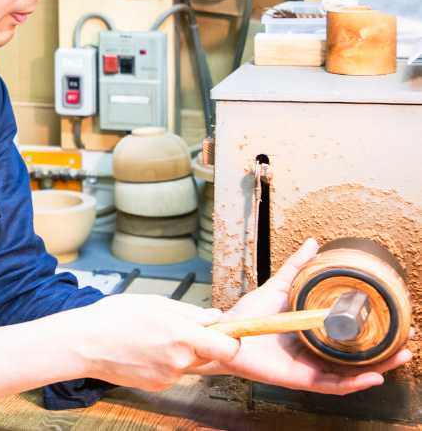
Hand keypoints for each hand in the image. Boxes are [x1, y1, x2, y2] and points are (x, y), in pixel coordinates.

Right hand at [63, 293, 240, 391]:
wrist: (83, 344)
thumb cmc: (112, 318)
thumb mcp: (152, 302)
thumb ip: (189, 311)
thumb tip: (214, 317)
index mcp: (181, 336)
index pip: (228, 348)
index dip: (231, 339)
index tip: (225, 331)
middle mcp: (179, 360)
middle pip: (209, 354)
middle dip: (199, 341)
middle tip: (175, 327)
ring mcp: (168, 376)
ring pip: (188, 362)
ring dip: (179, 350)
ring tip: (151, 336)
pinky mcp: (157, 385)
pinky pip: (173, 371)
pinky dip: (164, 361)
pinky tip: (143, 349)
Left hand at [195, 238, 412, 393]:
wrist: (225, 332)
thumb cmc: (250, 314)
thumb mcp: (278, 287)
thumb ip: (296, 268)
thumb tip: (314, 243)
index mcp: (315, 332)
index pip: (352, 335)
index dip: (376, 330)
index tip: (397, 320)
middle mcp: (317, 351)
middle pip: (358, 357)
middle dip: (385, 352)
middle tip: (406, 341)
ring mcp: (311, 366)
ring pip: (351, 374)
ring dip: (377, 367)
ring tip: (398, 358)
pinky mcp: (299, 379)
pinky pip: (331, 385)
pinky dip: (352, 384)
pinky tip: (371, 377)